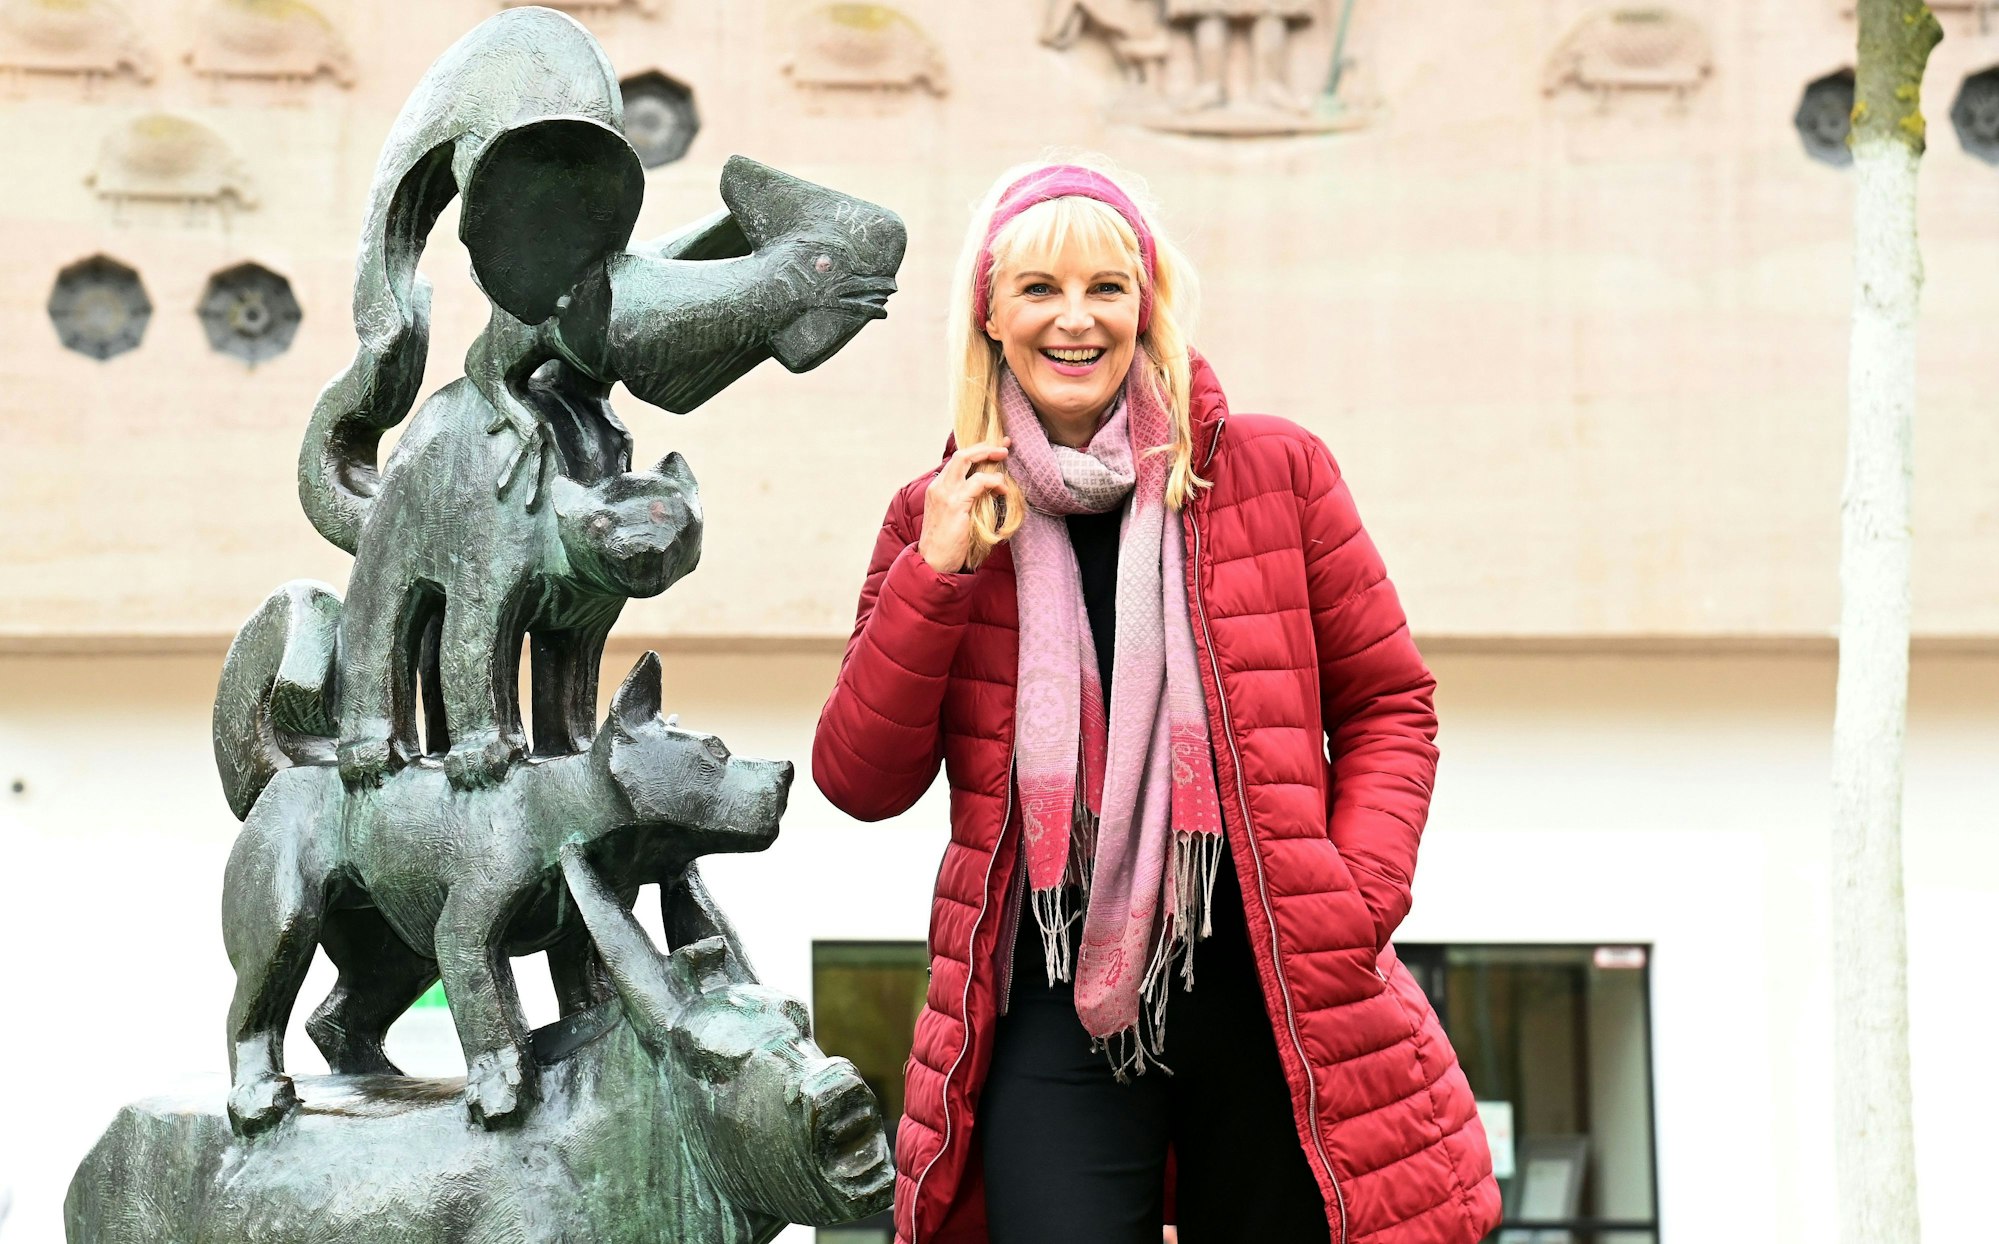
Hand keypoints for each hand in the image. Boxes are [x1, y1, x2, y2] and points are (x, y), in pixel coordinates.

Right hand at [918, 440, 1009, 573]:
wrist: (933, 561)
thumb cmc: (946, 544)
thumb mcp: (954, 516)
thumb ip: (966, 500)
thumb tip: (987, 491)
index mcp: (937, 488)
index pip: (957, 462)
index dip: (976, 452)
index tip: (995, 448)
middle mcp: (939, 487)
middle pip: (961, 454)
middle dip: (984, 446)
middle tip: (1004, 445)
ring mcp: (945, 494)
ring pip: (967, 460)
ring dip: (989, 455)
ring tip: (1005, 457)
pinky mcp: (956, 504)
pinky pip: (978, 482)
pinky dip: (993, 481)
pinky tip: (1003, 488)